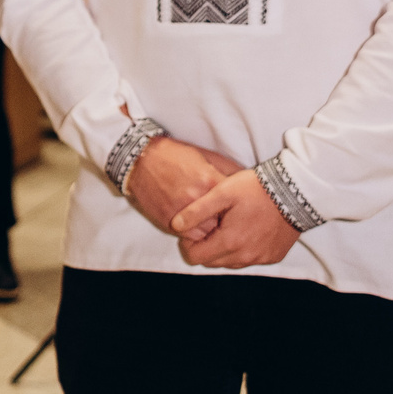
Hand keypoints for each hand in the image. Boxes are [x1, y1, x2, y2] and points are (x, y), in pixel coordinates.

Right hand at [122, 135, 240, 232]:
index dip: (244, 207)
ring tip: (218, 226)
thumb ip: (228, 168)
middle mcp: (198, 199)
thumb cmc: (175, 156)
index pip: (238, 203)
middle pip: (227, 222)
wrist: (140, 160)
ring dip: (215, 231)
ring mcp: (183, 212)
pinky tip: (200, 226)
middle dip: (231, 222)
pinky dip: (198, 234)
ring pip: (210, 235)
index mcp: (210, 181)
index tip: (246, 208)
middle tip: (236, 222)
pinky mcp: (169, 221)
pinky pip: (191, 237)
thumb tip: (251, 179)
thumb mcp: (205, 156)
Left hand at [171, 169, 300, 268]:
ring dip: (223, 249)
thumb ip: (196, 211)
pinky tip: (245, 230)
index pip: (195, 257)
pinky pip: (249, 259)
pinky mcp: (274, 257)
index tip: (194, 227)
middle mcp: (245, 256)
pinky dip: (242, 249)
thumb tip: (175, 226)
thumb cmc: (256, 189)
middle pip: (211, 262)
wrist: (296, 192)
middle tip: (211, 224)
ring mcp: (261, 258)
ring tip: (228, 225)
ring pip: (230, 262)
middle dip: (205, 246)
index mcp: (230, 242)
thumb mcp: (221, 193)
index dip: (188, 243)